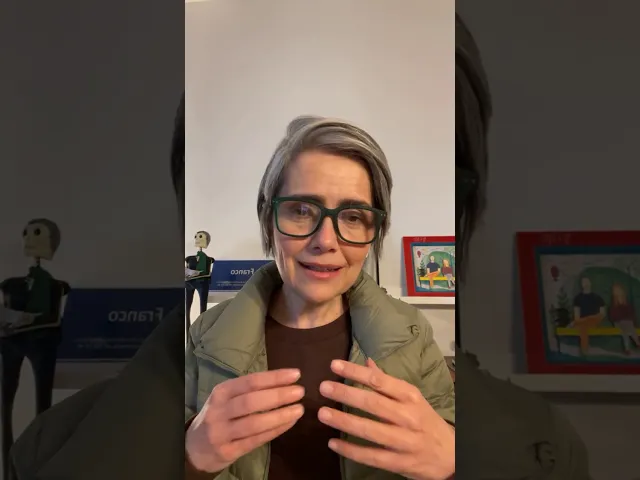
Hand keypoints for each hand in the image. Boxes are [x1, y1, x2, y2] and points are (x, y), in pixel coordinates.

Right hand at [186, 368, 304, 472]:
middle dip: (278, 395)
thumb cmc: (219, 416)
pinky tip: (289, 423)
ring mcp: (221, 433)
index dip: (274, 377)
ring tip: (299, 409)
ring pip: (253, 423)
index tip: (295, 374)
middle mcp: (218, 411)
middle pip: (251, 401)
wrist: (194, 447)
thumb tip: (284, 381)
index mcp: (221, 392)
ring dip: (279, 416)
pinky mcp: (227, 452)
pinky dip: (275, 431)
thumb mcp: (226, 399)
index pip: (250, 381)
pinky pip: (255, 440)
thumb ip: (248, 391)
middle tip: (300, 392)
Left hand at [318, 358, 453, 479]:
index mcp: (410, 397)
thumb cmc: (425, 421)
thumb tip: (366, 361)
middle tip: (323, 387)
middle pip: (373, 404)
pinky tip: (333, 443)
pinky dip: (351, 450)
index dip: (355, 372)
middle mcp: (408, 417)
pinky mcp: (400, 463)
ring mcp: (404, 441)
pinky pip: (371, 456)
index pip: (379, 381)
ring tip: (323, 413)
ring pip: (370, 430)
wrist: (450, 455)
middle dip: (346, 394)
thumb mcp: (411, 398)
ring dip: (344, 421)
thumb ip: (387, 381)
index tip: (334, 365)